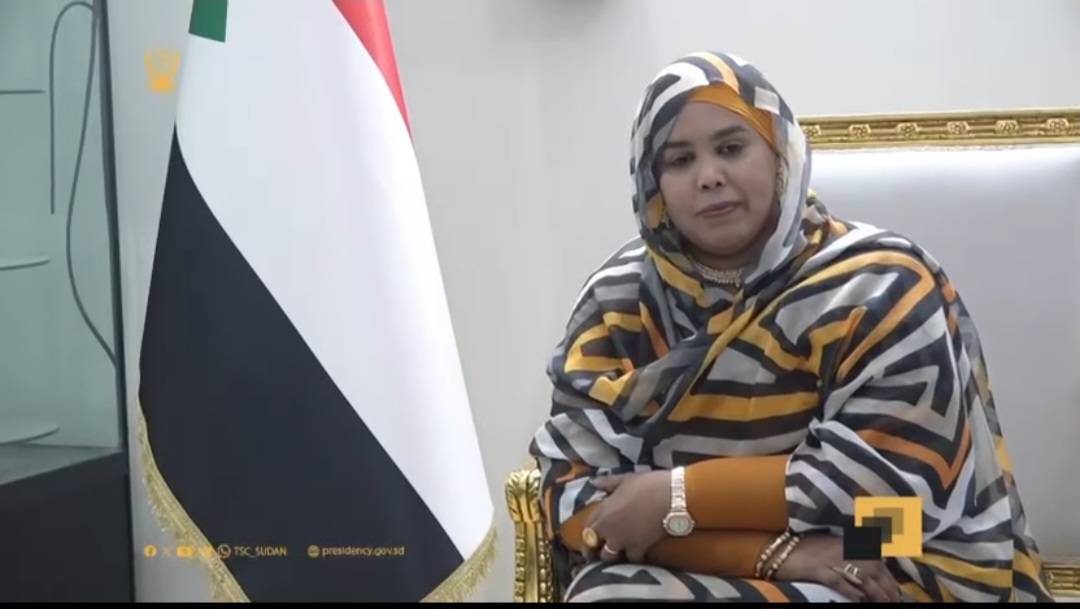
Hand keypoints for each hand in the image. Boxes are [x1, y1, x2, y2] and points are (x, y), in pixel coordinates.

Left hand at [581, 471, 670, 563]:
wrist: (670, 497)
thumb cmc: (647, 484)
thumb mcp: (625, 480)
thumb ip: (607, 483)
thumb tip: (593, 482)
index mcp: (603, 511)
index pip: (586, 527)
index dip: (587, 534)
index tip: (589, 539)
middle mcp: (608, 529)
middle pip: (592, 546)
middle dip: (593, 550)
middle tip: (596, 553)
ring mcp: (622, 540)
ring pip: (608, 556)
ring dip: (611, 556)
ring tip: (615, 555)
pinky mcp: (638, 548)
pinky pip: (631, 560)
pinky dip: (633, 558)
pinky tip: (636, 555)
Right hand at [772, 533, 900, 602]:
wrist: (780, 550)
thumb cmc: (805, 549)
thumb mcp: (831, 546)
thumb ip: (850, 551)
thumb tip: (872, 564)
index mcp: (847, 542)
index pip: (875, 558)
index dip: (888, 575)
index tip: (896, 588)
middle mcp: (842, 549)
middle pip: (872, 568)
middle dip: (887, 585)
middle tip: (895, 599)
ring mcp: (830, 559)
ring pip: (860, 576)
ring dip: (875, 591)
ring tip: (884, 602)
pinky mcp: (818, 570)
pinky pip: (838, 581)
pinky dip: (850, 591)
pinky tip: (859, 599)